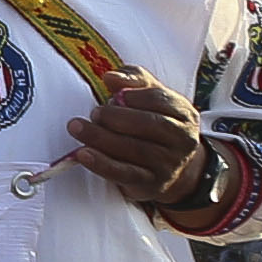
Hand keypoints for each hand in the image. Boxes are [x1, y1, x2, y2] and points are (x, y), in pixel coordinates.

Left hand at [58, 75, 214, 210]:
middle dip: (116, 117)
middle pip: (149, 125)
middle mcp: (182, 139)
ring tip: (78, 128)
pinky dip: (101, 164)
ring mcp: (169, 164)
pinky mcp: (151, 184)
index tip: (113, 94)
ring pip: (134, 150)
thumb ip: (133, 81)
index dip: (134, 95)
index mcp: (184, 114)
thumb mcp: (151, 98)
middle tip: (94, 112)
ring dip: (101, 138)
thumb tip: (111, 77)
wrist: (171, 167)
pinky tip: (82, 153)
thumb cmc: (154, 124)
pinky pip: (124, 174)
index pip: (160, 99)